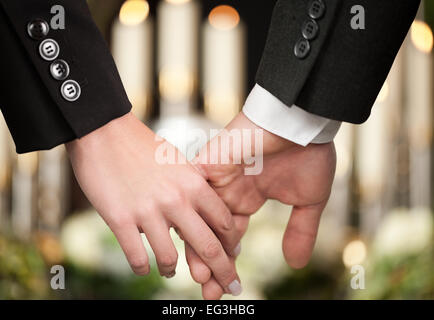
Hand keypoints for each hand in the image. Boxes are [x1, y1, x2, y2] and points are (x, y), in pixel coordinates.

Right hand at [65, 112, 242, 294]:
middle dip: (223, 272)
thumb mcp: (177, 163)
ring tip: (171, 271)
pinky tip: (144, 267)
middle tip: (231, 287)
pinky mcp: (120, 219)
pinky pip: (138, 258)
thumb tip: (200, 214)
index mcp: (194, 183)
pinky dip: (143, 268)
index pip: (223, 222)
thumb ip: (192, 188)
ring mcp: (148, 211)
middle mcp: (176, 200)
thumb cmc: (142, 146)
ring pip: (170, 259)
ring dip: (172, 270)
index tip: (233, 255)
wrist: (104, 131)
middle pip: (208, 246)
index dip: (231, 243)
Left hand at [186, 112, 336, 298]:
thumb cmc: (308, 154)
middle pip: (209, 233)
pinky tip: (181, 237)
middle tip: (208, 291)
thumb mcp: (308, 202)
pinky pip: (191, 192)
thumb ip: (299, 231)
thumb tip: (295, 265)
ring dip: (197, 245)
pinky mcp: (208, 163)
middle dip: (209, 263)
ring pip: (197, 217)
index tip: (226, 289)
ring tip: (198, 275)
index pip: (229, 239)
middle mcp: (227, 192)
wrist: (302, 122)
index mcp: (247, 200)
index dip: (227, 263)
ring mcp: (216, 179)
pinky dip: (187, 213)